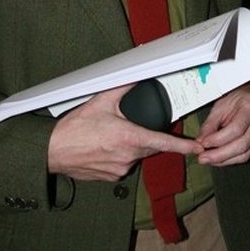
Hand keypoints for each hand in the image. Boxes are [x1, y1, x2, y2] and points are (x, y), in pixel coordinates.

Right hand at [47, 85, 201, 181]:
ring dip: (133, 146)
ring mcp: (119, 170)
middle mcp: (127, 157)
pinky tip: (107, 146)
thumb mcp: (102, 101)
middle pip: (151, 147)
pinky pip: (125, 165)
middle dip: (149, 137)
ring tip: (113, 135)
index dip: (183, 146)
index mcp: (129, 138)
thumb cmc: (75, 127)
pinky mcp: (110, 177)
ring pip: (138, 156)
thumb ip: (125, 86)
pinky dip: (122, 155)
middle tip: (133, 126)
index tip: (197, 148)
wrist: (53, 151)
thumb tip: (139, 73)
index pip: (163, 143)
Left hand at [195, 82, 249, 166]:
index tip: (203, 144)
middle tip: (203, 158)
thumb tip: (200, 142)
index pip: (236, 129)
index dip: (218, 140)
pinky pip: (248, 156)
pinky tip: (221, 158)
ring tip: (209, 160)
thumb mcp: (220, 106)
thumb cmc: (236, 100)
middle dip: (219, 155)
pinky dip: (232, 160)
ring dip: (224, 161)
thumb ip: (210, 124)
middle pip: (241, 145)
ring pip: (245, 155)